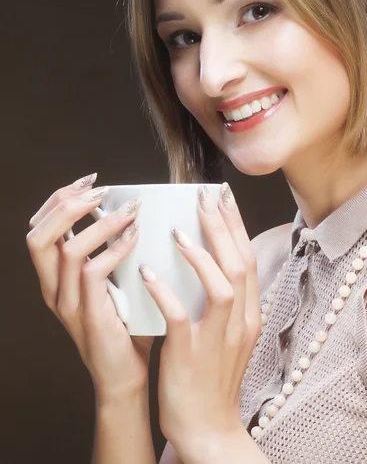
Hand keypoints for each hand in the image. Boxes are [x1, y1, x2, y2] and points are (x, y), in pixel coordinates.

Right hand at [26, 173, 153, 403]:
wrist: (127, 374)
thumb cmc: (127, 324)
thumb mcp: (117, 282)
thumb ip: (116, 252)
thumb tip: (137, 211)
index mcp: (56, 278)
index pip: (40, 229)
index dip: (59, 200)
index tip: (91, 181)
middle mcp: (53, 289)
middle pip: (39, 235)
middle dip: (68, 204)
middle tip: (101, 190)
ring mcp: (67, 304)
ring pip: (66, 249)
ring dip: (100, 223)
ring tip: (129, 209)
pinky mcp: (89, 316)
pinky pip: (93, 273)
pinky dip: (115, 248)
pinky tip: (136, 236)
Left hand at [139, 182, 260, 458]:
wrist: (209, 428)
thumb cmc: (214, 380)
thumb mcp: (230, 338)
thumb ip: (226, 304)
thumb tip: (209, 267)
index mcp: (250, 316)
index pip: (248, 262)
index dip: (237, 228)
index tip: (223, 201)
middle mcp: (241, 322)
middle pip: (239, 264)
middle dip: (223, 227)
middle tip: (205, 198)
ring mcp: (218, 338)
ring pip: (222, 284)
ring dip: (202, 253)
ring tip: (179, 228)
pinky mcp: (190, 353)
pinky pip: (180, 315)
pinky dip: (166, 291)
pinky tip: (149, 274)